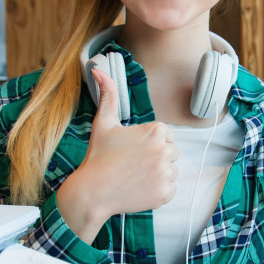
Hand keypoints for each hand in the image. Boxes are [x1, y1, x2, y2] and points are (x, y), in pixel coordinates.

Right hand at [58, 69, 178, 242]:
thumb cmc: (98, 157)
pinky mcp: (166, 193)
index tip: (134, 151)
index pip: (166, 137)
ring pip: (171, 171)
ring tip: (135, 177)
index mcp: (156, 131)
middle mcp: (165, 150)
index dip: (150, 144)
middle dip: (156, 159)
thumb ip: (109, 95)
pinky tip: (140, 189)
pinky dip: (158, 191)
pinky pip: (171, 189)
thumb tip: (98, 70)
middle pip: (171, 153)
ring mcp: (166, 173)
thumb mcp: (104, 123)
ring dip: (158, 175)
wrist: (92, 192)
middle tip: (133, 165)